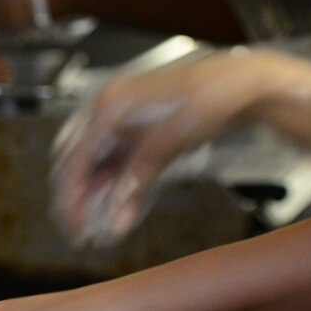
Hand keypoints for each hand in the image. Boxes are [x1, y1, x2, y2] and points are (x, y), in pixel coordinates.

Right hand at [54, 48, 310, 244]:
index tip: (74, 225)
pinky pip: (117, 157)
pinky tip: (119, 201)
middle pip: (77, 157)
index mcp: (109, 105)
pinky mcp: (140, 126)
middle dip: (75, 193)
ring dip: (94, 189)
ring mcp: (125, 117)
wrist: (239, 84)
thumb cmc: (206, 98)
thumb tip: (115, 218)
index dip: (72, 195)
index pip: (76, 158)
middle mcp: (110, 107)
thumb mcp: (166, 145)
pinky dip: (114, 180)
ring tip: (96, 219)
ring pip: (95, 159)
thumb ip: (135, 182)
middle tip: (79, 226)